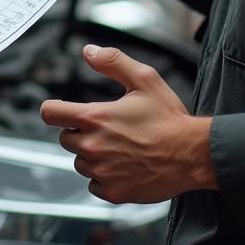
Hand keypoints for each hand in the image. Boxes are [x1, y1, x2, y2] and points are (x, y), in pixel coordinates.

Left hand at [40, 45, 215, 202]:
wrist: (193, 155)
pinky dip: (104, 177)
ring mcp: (102, 172)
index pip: (50, 113)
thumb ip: (113, 61)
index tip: (62, 111)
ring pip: (80, 162)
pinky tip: (123, 167)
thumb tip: (88, 51)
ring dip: (92, 155)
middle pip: (65, 139)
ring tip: (120, 148)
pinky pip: (94, 184)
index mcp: (95, 118)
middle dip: (80, 132)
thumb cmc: (169, 118)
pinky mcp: (113, 192)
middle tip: (107, 129)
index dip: (54, 109)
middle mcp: (93, 146)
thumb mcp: (144, 79)